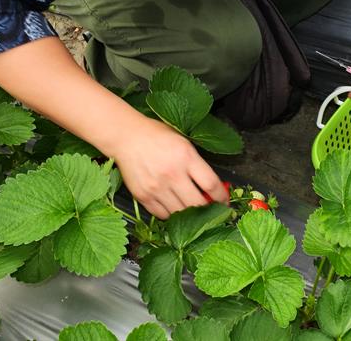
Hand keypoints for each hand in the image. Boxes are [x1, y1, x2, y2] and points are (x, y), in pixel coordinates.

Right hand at [111, 116, 227, 218]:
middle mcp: (172, 174)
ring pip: (181, 212)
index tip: (224, 201)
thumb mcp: (184, 143)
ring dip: (190, 214)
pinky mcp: (143, 196)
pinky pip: (162, 215)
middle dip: (208, 209)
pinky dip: (171, 214)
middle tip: (211, 209)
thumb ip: (197, 163)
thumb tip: (211, 186)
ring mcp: (157, 187)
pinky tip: (174, 208)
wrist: (126, 137)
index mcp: (186, 157)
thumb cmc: (157, 136)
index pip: (211, 184)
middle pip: (198, 203)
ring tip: (193, 210)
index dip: (222, 196)